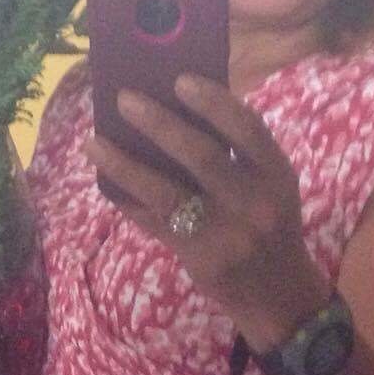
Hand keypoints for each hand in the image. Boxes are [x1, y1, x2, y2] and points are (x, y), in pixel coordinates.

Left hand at [85, 75, 327, 335]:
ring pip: (166, 192)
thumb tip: (174, 109)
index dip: (214, 101)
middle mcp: (255, 204)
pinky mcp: (201, 258)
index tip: (179, 79)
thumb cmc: (268, 224)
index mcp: (276, 175)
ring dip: (125, 164)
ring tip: (94, 142)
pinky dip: (128, 199)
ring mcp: (226, 235)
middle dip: (159, 123)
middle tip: (124, 99)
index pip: (248, 129)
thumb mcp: (270, 187)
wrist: (279, 295)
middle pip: (202, 156)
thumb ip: (238, 154)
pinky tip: (106, 180)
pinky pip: (155, 222)